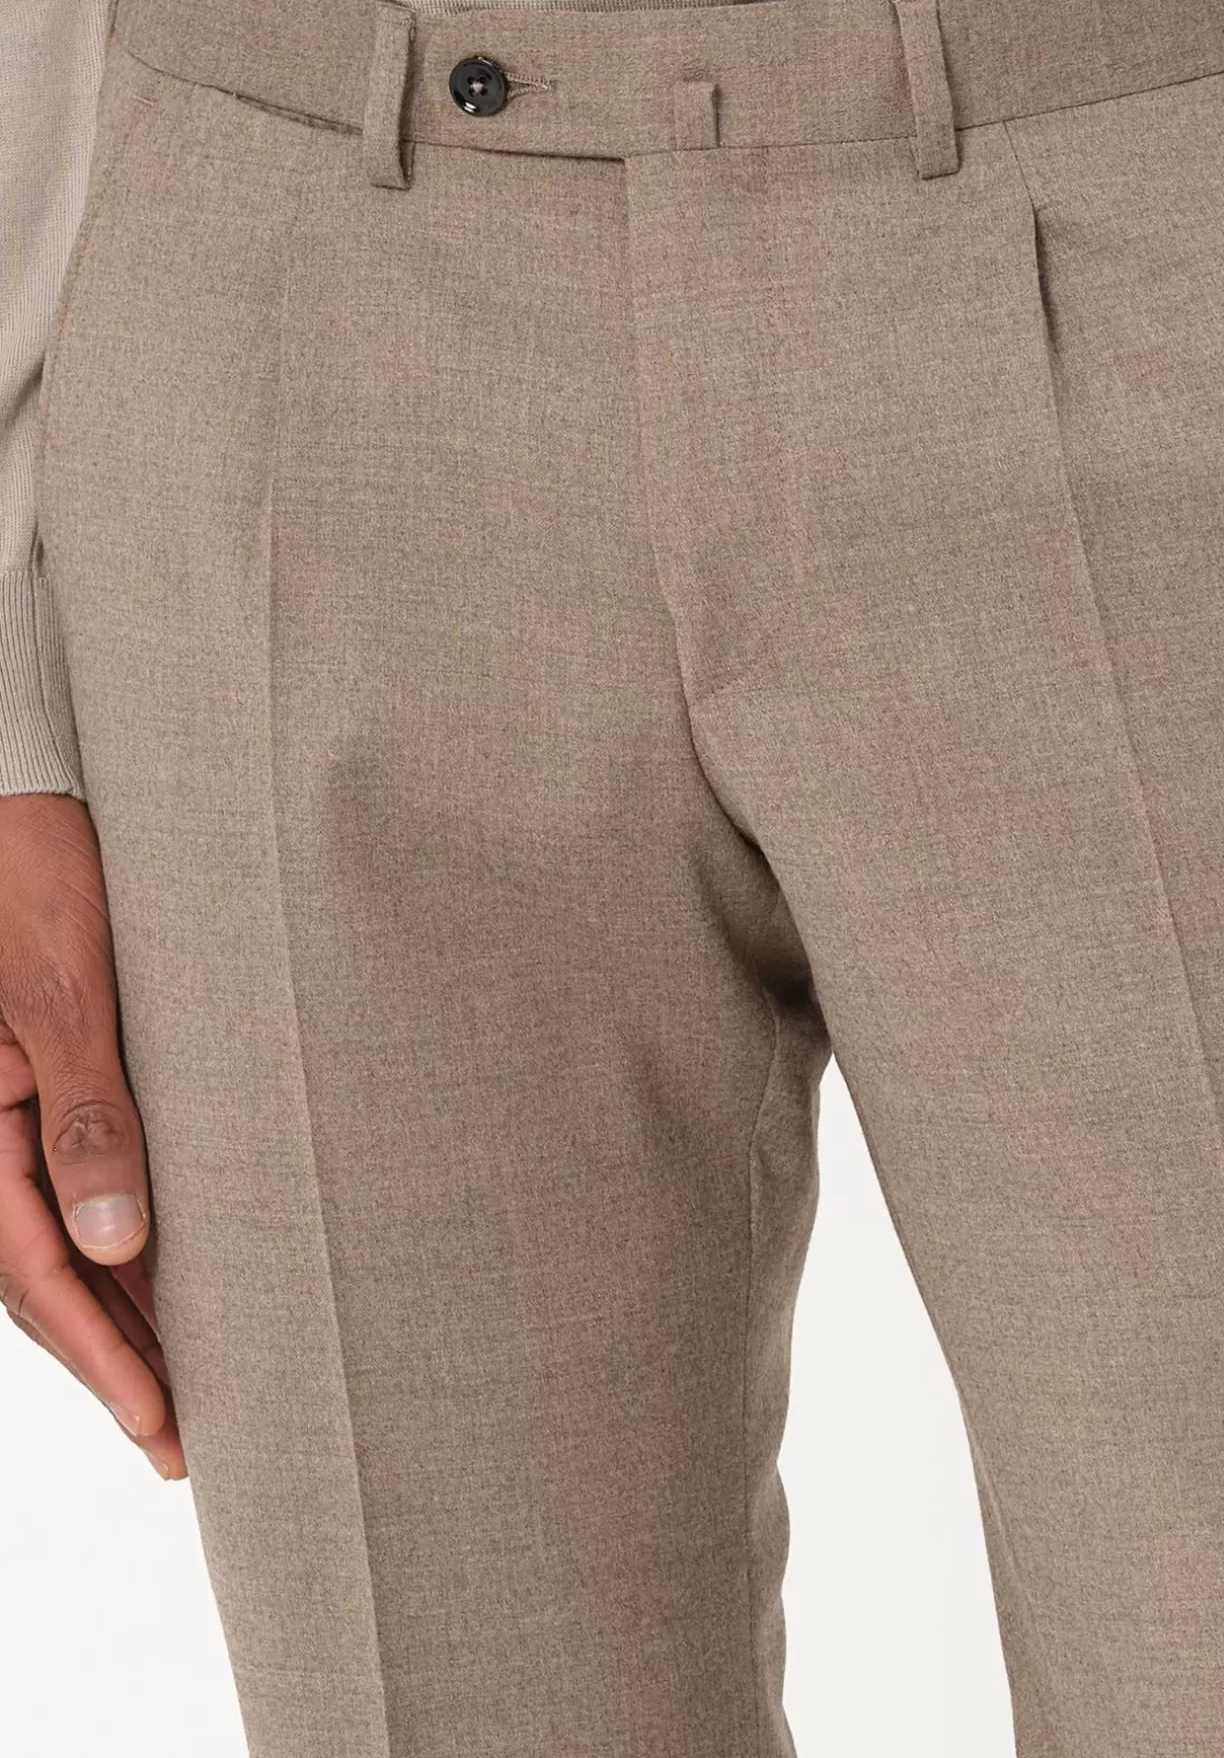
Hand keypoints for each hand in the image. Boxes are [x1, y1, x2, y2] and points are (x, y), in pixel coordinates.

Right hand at [0, 793, 185, 1478]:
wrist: (29, 801)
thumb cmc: (40, 880)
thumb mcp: (64, 996)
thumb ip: (89, 1116)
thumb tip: (120, 1240)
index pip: (38, 1270)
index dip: (104, 1355)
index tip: (165, 1425)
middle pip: (47, 1275)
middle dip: (114, 1360)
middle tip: (185, 1440)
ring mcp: (16, 1114)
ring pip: (63, 1241)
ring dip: (120, 1315)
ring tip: (187, 1388)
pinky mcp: (53, 1086)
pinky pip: (77, 1188)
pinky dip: (122, 1246)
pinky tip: (165, 1280)